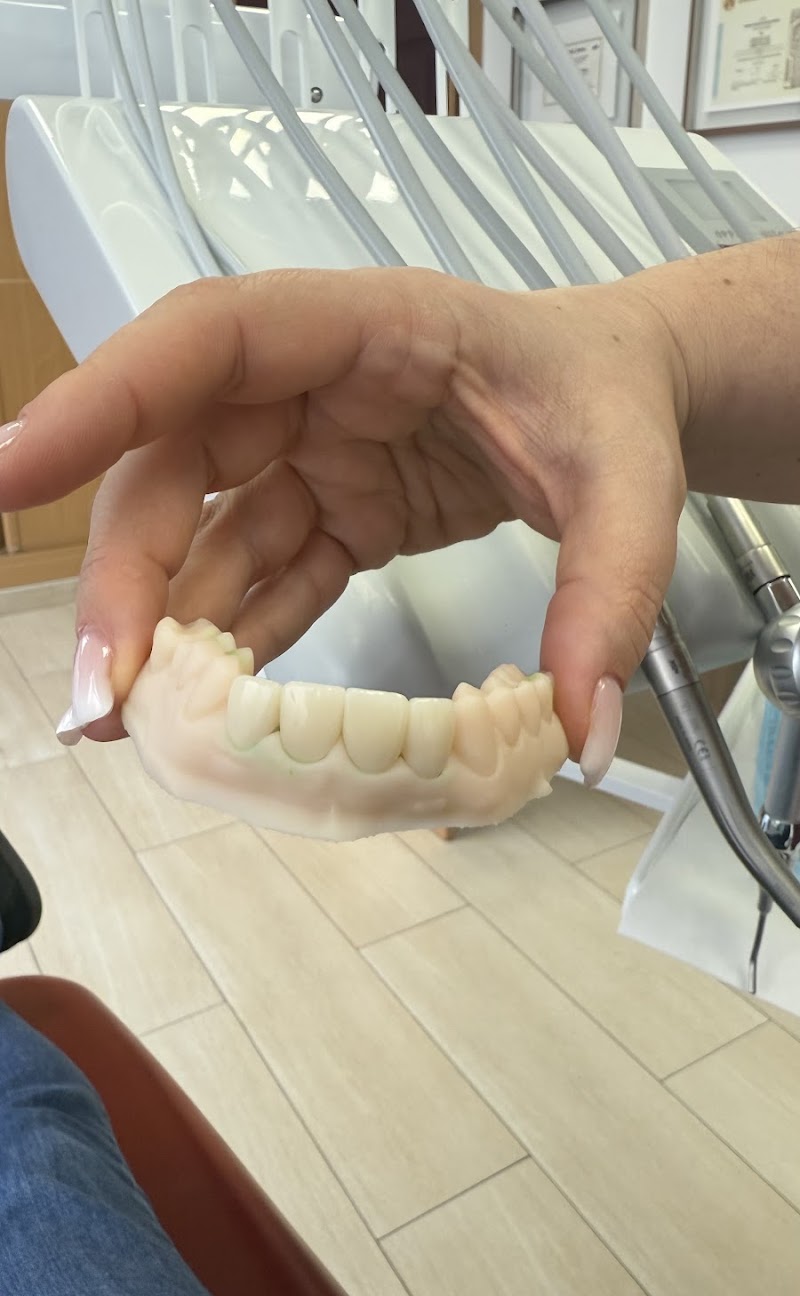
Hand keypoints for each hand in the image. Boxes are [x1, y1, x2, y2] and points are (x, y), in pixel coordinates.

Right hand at [0, 265, 686, 767]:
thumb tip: (579, 731)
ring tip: (140, 720)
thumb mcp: (632, 481)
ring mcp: (319, 449)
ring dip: (168, 625)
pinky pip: (266, 572)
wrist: (630, 396)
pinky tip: (214, 702)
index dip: (104, 397)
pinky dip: (238, 636)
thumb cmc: (614, 398)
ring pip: (207, 529)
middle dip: (130, 574)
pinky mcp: (335, 508)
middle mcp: (320, 384)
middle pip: (180, 462)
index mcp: (372, 326)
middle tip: (107, 689)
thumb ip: (609, 595)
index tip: (18, 471)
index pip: (211, 339)